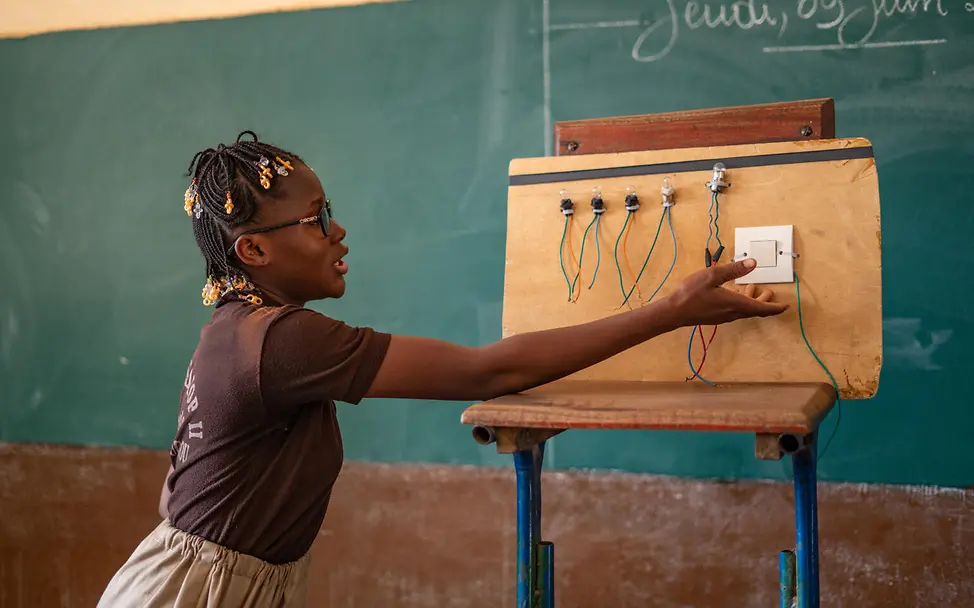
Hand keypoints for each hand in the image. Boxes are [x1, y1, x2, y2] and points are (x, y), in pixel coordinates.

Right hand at [663, 258, 787, 327]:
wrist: (674, 311)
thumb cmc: (691, 293)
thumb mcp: (712, 275)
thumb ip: (734, 269)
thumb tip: (753, 263)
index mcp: (736, 304)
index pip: (763, 308)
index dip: (776, 307)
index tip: (787, 306)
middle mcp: (733, 313)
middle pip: (755, 310)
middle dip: (766, 302)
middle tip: (771, 292)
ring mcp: (724, 317)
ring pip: (745, 310)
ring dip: (752, 301)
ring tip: (752, 287)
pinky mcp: (716, 317)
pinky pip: (735, 310)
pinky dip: (741, 302)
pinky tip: (733, 292)